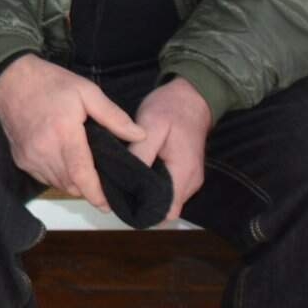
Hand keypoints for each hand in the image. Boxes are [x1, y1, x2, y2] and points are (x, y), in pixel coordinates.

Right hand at [0, 55, 146, 212]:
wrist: (8, 78)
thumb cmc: (50, 82)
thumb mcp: (86, 91)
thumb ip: (113, 116)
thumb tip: (139, 135)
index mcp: (64, 134)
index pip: (82, 176)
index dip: (97, 195)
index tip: (109, 205)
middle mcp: (44, 151)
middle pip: (72, 185)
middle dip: (88, 189)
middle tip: (102, 183)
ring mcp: (30, 157)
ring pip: (58, 183)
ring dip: (73, 183)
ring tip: (85, 172)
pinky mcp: (20, 159)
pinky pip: (43, 178)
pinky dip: (57, 176)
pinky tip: (64, 162)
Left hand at [129, 77, 212, 222]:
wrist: (191, 97)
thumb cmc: (171, 108)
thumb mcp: (151, 125)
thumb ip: (141, 153)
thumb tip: (126, 179)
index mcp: (184, 172)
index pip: (166, 210)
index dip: (144, 210)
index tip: (120, 200)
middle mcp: (190, 182)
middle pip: (165, 208)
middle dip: (141, 203)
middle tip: (115, 189)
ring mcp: (189, 179)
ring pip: (165, 199)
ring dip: (146, 194)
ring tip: (122, 181)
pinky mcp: (184, 172)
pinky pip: (167, 188)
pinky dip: (152, 185)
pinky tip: (135, 173)